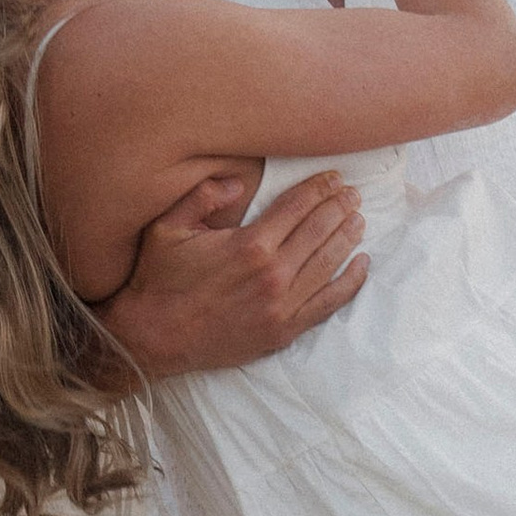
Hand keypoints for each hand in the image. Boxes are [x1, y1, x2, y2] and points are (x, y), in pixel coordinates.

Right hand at [97, 169, 366, 379]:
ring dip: (348, 237)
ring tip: (359, 219)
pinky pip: (328, 303)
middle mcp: (273, 274)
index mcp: (250, 244)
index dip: (320, 188)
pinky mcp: (284, 330)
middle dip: (340, 207)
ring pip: (329, 263)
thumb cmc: (159, 280)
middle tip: (353, 194)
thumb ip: (202, 195)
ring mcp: (282, 305)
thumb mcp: (168, 227)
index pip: (298, 206)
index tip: (334, 177)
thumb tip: (237, 182)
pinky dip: (350, 283)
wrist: (153, 338)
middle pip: (320, 231)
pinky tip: (362, 265)